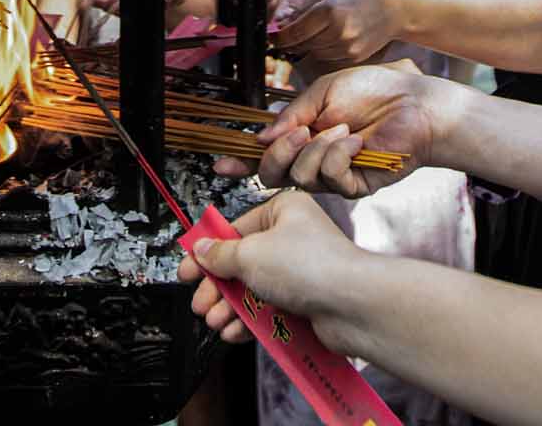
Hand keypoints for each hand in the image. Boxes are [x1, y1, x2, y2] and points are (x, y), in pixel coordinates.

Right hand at [178, 192, 371, 354]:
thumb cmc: (311, 266)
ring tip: (215, 320)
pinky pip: (270, 309)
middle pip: (242, 263)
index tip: (188, 269)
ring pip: (254, 289)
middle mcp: (293, 239)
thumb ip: (221, 255)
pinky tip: (234, 331)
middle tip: (200, 301)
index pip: (235, 229)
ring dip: (231, 307)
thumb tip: (202, 249)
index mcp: (283, 212)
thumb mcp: (250, 254)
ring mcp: (301, 272)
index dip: (208, 252)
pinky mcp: (307, 301)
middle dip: (218, 286)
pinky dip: (250, 320)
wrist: (353, 305)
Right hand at [218, 62, 454, 197]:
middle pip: (273, 175)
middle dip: (277, 154)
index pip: (264, 155)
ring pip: (299, 177)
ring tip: (340, 128)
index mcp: (302, 136)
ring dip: (315, 149)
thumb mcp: (323, 91)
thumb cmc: (374, 91)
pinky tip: (355, 141)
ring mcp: (333, 176)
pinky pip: (330, 179)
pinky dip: (337, 156)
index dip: (242, 161)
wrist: (414, 103)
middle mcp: (313, 159)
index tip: (221, 163)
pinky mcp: (355, 187)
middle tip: (297, 133)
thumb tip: (261, 138)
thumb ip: (291, 114)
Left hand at [270, 0, 401, 65]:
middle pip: (301, 44)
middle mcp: (338, 31)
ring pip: (312, 52)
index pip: (293, 32)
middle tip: (289, 32)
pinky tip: (329, 37)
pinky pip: (327, 57)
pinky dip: (322, 49)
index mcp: (329, 11)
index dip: (278, 35)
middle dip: (291, 39)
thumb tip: (279, 20)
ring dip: (307, 44)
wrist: (397, 8)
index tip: (272, 34)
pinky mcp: (354, 57)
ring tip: (315, 30)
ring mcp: (347, 47)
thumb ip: (303, 4)